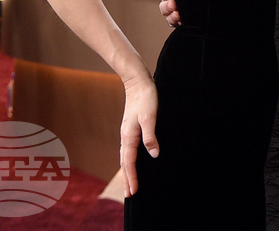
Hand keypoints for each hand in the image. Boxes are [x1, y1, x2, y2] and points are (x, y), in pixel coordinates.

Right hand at [119, 74, 158, 197]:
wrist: (138, 83)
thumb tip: (154, 154)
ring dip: (127, 171)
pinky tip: (132, 162)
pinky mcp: (130, 129)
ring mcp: (127, 133)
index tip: (133, 192)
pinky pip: (128, 150)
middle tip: (129, 195)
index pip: (130, 163)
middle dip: (127, 179)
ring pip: (125, 157)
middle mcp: (125, 137)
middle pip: (125, 163)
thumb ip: (150, 136)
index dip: (132, 178)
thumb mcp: (150, 117)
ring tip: (129, 183)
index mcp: (129, 136)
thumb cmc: (146, 99)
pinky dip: (128, 161)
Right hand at [157, 0, 180, 25]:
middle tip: (173, 5)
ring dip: (171, 15)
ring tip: (177, 14)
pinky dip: (176, 22)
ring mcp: (179, 11)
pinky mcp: (185, 20)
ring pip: (168, 15)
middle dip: (166, 6)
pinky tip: (181, 21)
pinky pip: (175, 23)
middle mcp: (175, 0)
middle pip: (163, 5)